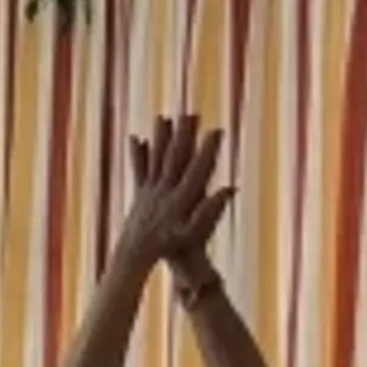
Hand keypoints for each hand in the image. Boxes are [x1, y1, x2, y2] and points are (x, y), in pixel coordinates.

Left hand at [112, 114, 232, 279]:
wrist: (137, 252)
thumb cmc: (171, 246)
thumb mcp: (195, 233)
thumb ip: (210, 212)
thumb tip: (229, 190)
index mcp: (181, 198)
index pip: (197, 169)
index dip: (207, 149)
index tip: (216, 132)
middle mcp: (164, 189)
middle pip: (175, 157)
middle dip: (183, 135)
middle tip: (190, 114)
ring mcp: (150, 189)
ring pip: (156, 158)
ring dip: (160, 137)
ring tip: (163, 118)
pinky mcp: (139, 192)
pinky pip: (139, 168)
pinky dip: (138, 153)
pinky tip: (137, 138)